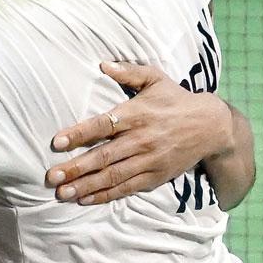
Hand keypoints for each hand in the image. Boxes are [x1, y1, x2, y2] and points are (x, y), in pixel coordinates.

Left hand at [46, 62, 232, 204]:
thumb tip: (103, 63)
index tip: (58, 142)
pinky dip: (105, 195)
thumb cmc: (176, 99)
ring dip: (86, 185)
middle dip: (76, 167)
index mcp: (137, 114)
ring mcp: (149, 160)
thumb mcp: (156, 79)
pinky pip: (127, 188)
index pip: (103, 125)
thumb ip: (129, 72)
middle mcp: (141, 139)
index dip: (79, 134)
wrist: (211, 127)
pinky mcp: (155, 176)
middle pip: (104, 156)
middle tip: (51, 177)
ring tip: (62, 193)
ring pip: (113, 176)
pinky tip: (85, 199)